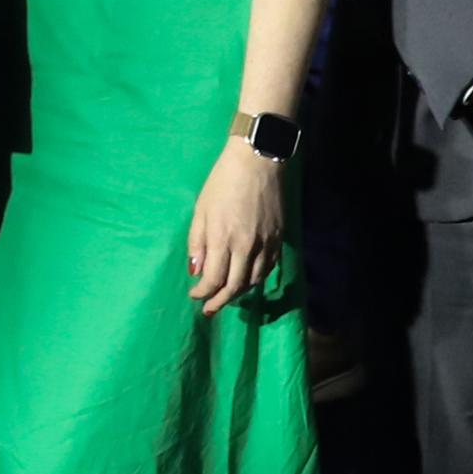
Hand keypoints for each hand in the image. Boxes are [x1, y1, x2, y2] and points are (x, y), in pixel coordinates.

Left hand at [188, 143, 286, 316]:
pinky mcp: (278, 239)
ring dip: (238, 293)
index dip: (203, 293)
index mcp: (222, 239)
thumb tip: (195, 270)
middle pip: (234, 286)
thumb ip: (197, 242)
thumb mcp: (200, 210)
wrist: (257, 163)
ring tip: (226, 297)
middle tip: (209, 310)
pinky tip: (247, 280)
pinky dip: (256, 279)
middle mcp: (246, 247)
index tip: (194, 296)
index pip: (213, 280)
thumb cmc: (221, 183)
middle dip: (219, 301)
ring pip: (253, 281)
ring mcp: (265, 244)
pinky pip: (267, 268)